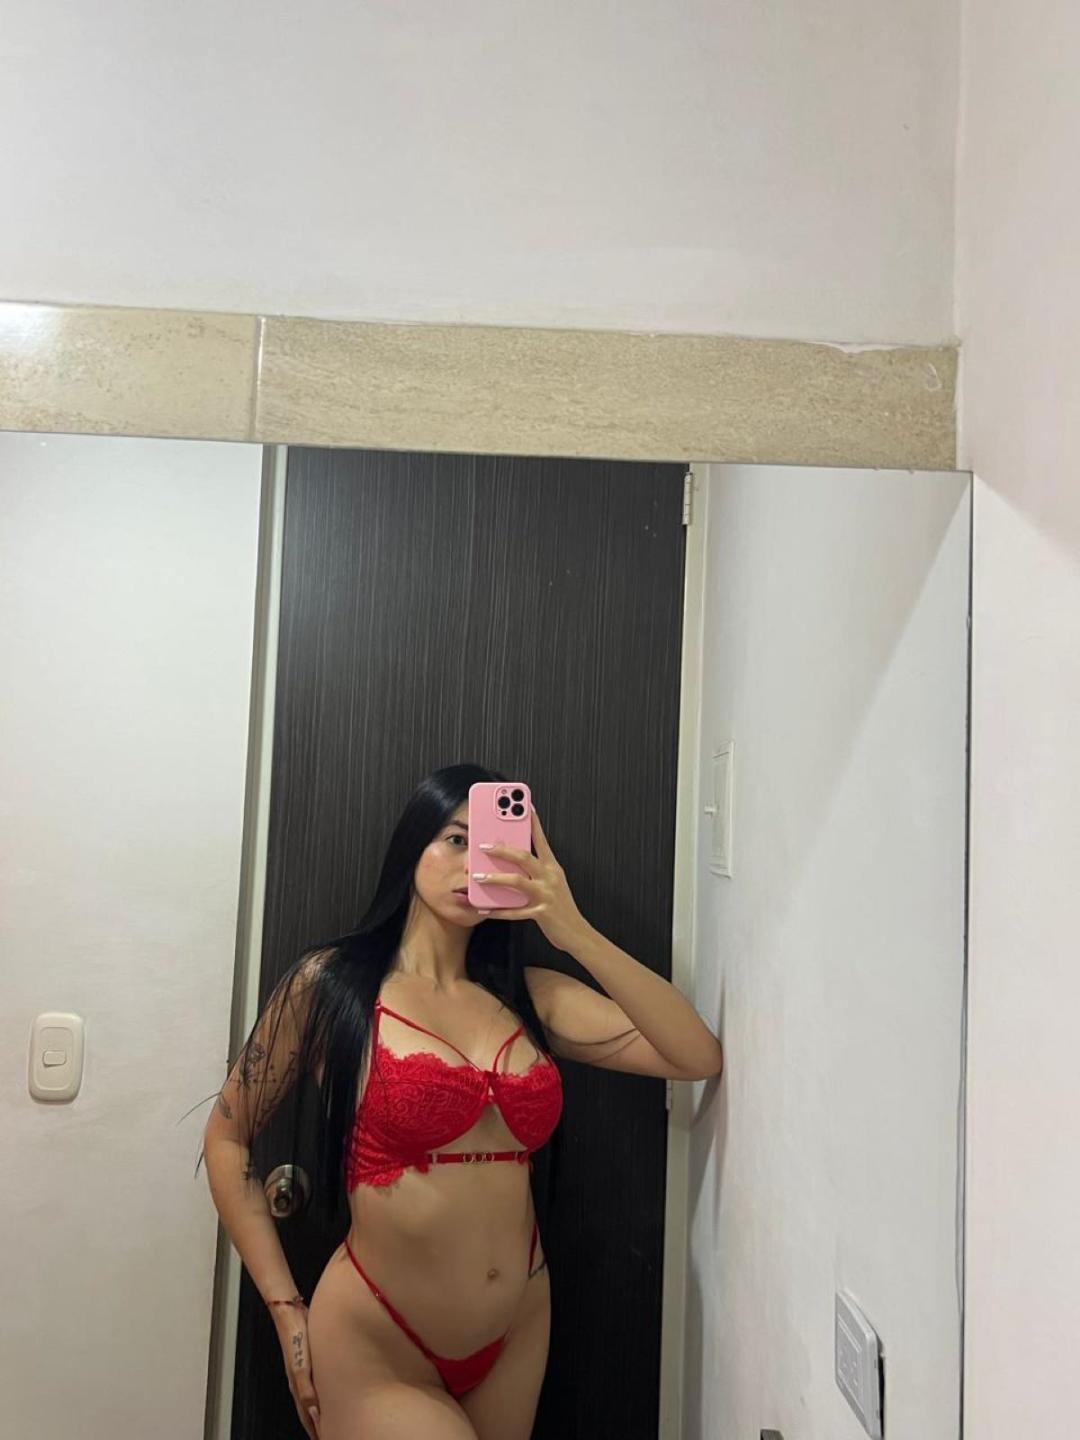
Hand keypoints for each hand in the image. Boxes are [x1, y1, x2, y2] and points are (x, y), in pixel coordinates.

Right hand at [273, 1305, 320, 1438]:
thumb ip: (307, 1390)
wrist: (289, 1312)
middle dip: (318, 1423)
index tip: (323, 1439)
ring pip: (314, 1397)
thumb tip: (315, 1413)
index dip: (315, 1430)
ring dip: (321, 1410)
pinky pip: (317, 1383)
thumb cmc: (294, 1336)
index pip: (307, 1416)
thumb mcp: (301, 1365)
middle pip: (309, 1409)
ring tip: (331, 1420)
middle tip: (330, 1433)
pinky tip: (332, 1391)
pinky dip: (323, 1393)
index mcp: (297, 1386)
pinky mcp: (310, 1360)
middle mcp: (300, 1381)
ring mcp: (304, 1370)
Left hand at [472, 810, 591, 952]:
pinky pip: (515, 911)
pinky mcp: (541, 913)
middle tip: (483, 845)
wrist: (578, 933)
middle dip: (502, 849)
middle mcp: (550, 877)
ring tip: (477, 876)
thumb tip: (513, 860)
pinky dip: (498, 911)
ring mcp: (546, 895)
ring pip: (517, 881)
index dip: (532, 822)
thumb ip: (537, 871)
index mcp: (553, 867)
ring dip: (495, 878)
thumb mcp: (553, 883)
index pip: (541, 839)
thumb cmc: (562, 907)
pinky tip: (485, 909)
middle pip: (524, 856)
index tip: (524, 806)